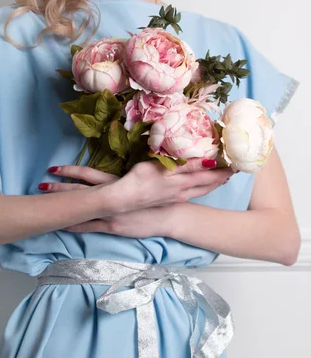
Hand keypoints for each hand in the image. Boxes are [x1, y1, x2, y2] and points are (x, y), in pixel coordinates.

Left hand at [38, 165, 176, 236]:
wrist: (169, 214)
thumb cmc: (157, 194)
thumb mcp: (140, 179)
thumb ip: (126, 174)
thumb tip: (113, 168)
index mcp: (115, 182)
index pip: (88, 174)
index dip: (70, 170)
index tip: (54, 168)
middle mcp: (109, 196)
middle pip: (79, 191)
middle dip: (59, 189)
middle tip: (40, 186)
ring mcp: (109, 212)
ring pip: (81, 209)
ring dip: (63, 207)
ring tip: (45, 204)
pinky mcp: (112, 227)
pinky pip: (90, 227)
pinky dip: (75, 225)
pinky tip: (62, 225)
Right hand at [113, 158, 234, 212]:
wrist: (125, 199)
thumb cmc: (141, 180)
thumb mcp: (164, 167)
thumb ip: (186, 165)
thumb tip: (209, 161)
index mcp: (183, 181)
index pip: (209, 174)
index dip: (223, 169)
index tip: (236, 163)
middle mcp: (183, 191)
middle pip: (207, 184)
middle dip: (221, 178)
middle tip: (233, 170)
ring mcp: (176, 197)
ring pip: (200, 190)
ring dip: (212, 184)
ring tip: (221, 178)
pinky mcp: (169, 200)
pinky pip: (191, 194)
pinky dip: (200, 188)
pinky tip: (197, 187)